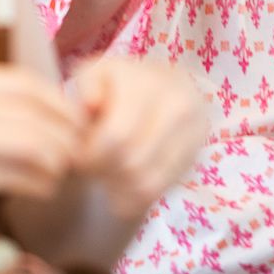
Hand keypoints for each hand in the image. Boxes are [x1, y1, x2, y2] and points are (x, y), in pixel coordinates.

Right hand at [0, 59, 84, 242]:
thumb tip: (36, 113)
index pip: (22, 81)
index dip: (58, 101)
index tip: (76, 121)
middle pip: (32, 106)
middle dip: (66, 129)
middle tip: (82, 149)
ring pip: (30, 138)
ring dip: (57, 158)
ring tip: (64, 171)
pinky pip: (12, 173)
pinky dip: (38, 181)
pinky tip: (42, 188)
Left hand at [67, 58, 206, 223]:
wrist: (162, 88)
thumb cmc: (119, 85)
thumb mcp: (98, 75)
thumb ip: (87, 85)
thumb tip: (90, 103)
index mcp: (151, 82)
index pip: (117, 136)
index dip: (91, 154)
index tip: (79, 155)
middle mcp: (179, 105)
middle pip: (132, 162)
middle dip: (102, 171)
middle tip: (90, 168)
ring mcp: (192, 133)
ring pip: (145, 182)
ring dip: (117, 187)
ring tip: (104, 174)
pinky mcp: (194, 156)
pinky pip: (157, 191)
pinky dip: (133, 198)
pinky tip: (120, 186)